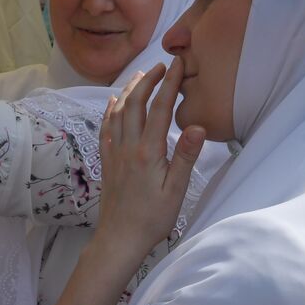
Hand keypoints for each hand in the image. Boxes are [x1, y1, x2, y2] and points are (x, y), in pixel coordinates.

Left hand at [52, 59, 204, 304]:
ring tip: (140, 76)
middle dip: (148, 81)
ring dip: (129, 91)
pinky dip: (110, 111)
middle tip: (161, 65)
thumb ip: (186, 157)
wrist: (119, 240)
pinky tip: (113, 102)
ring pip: (119, 112)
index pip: (160, 109)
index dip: (168, 84)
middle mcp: (129, 147)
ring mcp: (115, 153)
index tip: (177, 65)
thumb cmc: (152, 219)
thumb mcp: (176, 191)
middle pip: (136, 104)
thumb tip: (198, 127)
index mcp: (149, 152)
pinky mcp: (107, 162)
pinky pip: (106, 128)